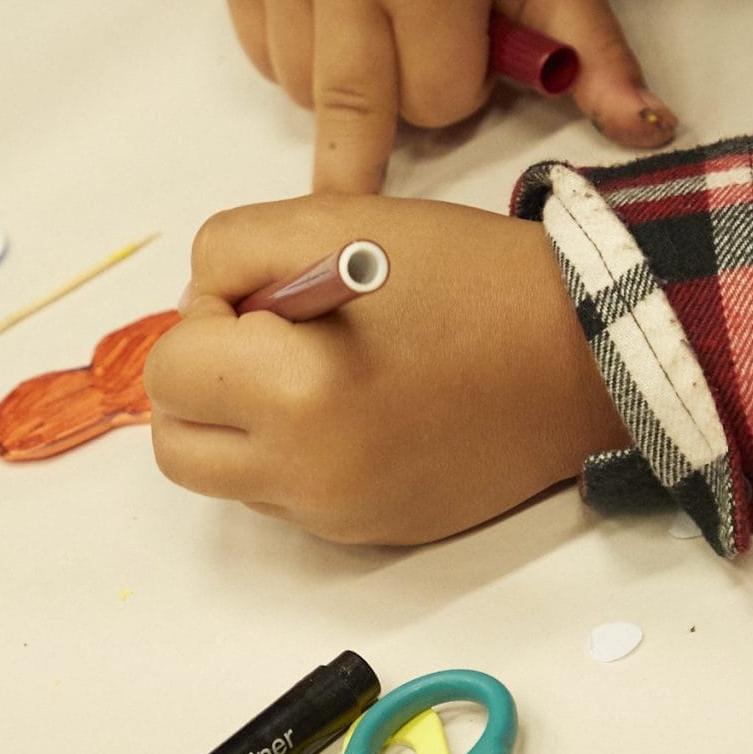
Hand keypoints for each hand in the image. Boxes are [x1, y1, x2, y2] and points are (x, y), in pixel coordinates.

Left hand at [145, 195, 626, 542]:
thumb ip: (231, 254)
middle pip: (177, 444)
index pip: (170, 368)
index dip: (209, 317)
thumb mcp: (336, 220)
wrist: (583, 358)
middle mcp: (308, 475)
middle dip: (202, 386)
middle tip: (268, 340)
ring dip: (245, 424)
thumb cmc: (470, 280)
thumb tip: (199, 310)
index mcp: (294, 394)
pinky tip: (361, 408)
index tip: (270, 298)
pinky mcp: (371, 533)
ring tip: (319, 373)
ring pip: (229, 478)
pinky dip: (300, 454)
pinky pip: (291, 500)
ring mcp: (339, 515)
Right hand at [219, 0, 676, 192]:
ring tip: (379, 19)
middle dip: (397, 109)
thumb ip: (595, 57)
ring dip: (349, 84)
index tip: (471, 33)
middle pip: (358, 117)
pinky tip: (333, 5)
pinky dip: (301, 54)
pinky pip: (264, 59)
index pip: (438, 104)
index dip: (462, 84)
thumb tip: (653, 132)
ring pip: (307, 97)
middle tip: (412, 64)